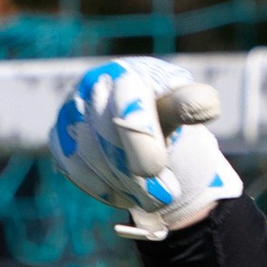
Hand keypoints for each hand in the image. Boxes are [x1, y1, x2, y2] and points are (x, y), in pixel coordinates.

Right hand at [49, 56, 243, 237]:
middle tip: (165, 195)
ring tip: (150, 194)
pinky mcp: (59, 137)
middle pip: (107, 138)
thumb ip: (192, 106)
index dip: (141, 141)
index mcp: (127, 72)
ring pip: (90, 158)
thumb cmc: (165, 116)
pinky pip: (75, 169)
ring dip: (123, 184)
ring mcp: (70, 111)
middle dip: (137, 175)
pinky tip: (124, 190)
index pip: (127, 106)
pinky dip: (103, 187)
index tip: (155, 169)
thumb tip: (207, 104)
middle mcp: (92, 85)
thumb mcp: (183, 109)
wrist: (138, 130)